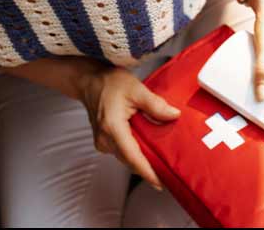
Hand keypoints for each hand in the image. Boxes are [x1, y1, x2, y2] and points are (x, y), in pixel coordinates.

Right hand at [77, 66, 179, 190]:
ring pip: (126, 158)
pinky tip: (147, 150)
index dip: (146, 171)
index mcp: (112, 127)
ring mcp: (102, 142)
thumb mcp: (136, 89)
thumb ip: (155, 104)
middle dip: (148, 169)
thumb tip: (173, 115)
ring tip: (161, 164)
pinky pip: (122, 152)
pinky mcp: (104, 141)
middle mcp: (105, 138)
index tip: (159, 182)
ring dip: (141, 161)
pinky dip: (134, 154)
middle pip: (130, 160)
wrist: (90, 81)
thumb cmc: (110, 83)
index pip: (132, 156)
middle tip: (168, 175)